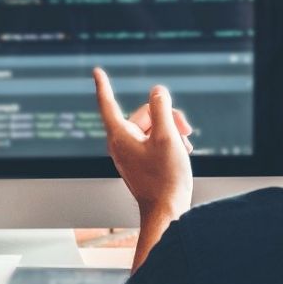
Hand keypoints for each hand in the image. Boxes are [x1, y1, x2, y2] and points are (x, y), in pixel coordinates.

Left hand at [93, 68, 193, 219]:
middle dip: (166, 116)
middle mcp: (121, 144)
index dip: (103, 85)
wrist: (167, 212)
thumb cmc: (166, 178)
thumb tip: (157, 91)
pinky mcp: (141, 162)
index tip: (96, 71)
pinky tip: (183, 151)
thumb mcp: (167, 137)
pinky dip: (169, 142)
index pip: (107, 103)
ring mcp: (130, 154)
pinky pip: (153, 141)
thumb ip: (162, 109)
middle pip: (143, 114)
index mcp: (119, 136)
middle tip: (186, 129)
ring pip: (152, 128)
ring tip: (186, 145)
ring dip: (171, 130)